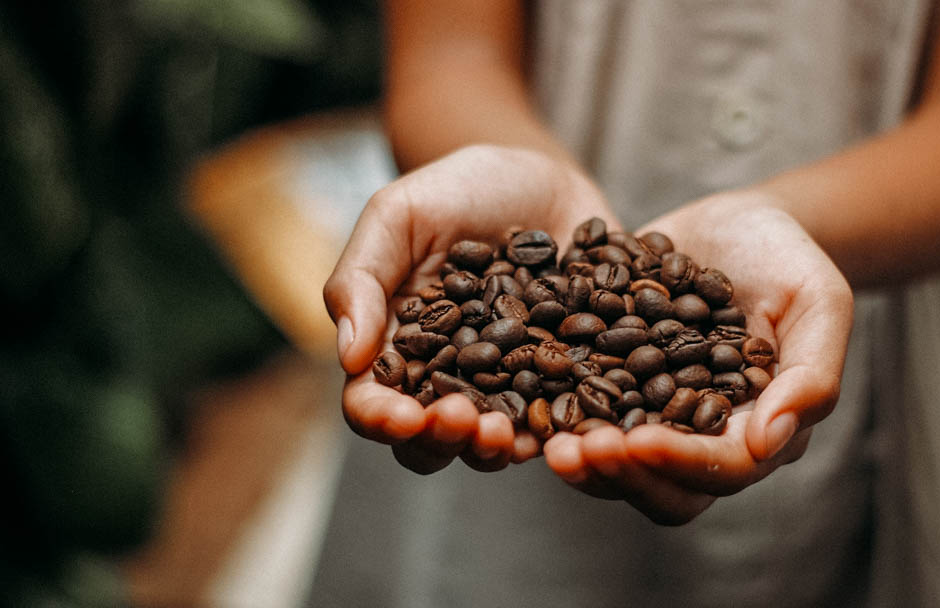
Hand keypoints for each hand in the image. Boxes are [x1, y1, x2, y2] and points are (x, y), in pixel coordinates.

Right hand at [323, 145, 619, 473]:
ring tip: (509, 434)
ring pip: (494, 443)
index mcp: (397, 348)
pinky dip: (561, 433)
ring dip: (497, 449)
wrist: (541, 176)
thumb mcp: (399, 215)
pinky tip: (567, 431)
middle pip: (432, 438)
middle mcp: (450, 379)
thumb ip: (363, 278)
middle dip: (442, 440)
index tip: (401, 416)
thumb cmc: (458, 190)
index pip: (373, 401)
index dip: (380, 418)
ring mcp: (509, 385)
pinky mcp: (564, 379)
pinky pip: (562, 419)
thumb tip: (349, 358)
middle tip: (462, 420)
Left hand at [545, 191, 853, 523]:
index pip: (723, 468)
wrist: (737, 223)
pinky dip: (556, 414)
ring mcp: (656, 415)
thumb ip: (812, 372)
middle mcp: (704, 435)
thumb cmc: (789, 259)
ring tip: (542, 439)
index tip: (636, 442)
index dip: (680, 462)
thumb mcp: (819, 302)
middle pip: (664, 486)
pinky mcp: (616, 386)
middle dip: (618, 474)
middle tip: (571, 451)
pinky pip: (584, 415)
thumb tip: (770, 443)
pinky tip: (520, 395)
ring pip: (619, 464)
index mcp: (759, 428)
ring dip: (581, 458)